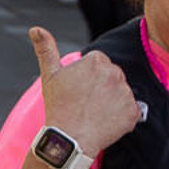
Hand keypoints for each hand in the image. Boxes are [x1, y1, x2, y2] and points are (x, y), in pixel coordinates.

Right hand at [30, 24, 142, 152]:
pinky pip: (131, 111)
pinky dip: (122, 117)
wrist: (69, 139)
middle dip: (102, 87)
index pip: (98, 63)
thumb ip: (46, 49)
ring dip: (112, 101)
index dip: (87, 77)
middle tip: (86, 103)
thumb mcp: (50, 76)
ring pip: (121, 93)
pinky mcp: (133, 112)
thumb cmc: (58, 107)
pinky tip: (105, 122)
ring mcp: (126, 93)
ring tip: (95, 113)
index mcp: (97, 60)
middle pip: (112, 76)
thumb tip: (35, 29)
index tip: (79, 90)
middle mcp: (115, 73)